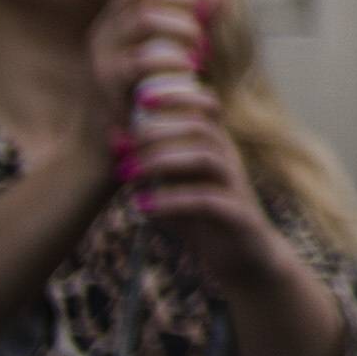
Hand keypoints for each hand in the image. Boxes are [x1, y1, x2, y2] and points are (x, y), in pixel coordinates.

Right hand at [82, 0, 204, 156]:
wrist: (111, 155)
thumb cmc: (152, 102)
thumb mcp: (177, 54)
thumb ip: (198, 19)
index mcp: (114, 22)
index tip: (197, 1)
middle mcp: (102, 34)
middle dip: (182, 4)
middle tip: (200, 30)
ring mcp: (101, 58)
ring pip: (144, 19)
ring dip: (182, 30)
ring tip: (198, 53)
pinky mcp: (106, 86)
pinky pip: (142, 60)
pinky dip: (174, 63)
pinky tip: (189, 74)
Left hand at [114, 68, 295, 294]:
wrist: (242, 259)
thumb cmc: (203, 220)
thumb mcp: (171, 189)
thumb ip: (147, 168)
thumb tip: (114, 142)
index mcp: (217, 148)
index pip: (207, 107)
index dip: (178, 96)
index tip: (141, 99)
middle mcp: (230, 161)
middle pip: (202, 128)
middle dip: (161, 130)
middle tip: (127, 144)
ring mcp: (235, 186)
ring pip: (206, 158)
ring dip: (163, 161)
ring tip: (130, 173)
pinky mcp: (237, 215)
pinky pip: (207, 200)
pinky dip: (172, 200)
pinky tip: (143, 207)